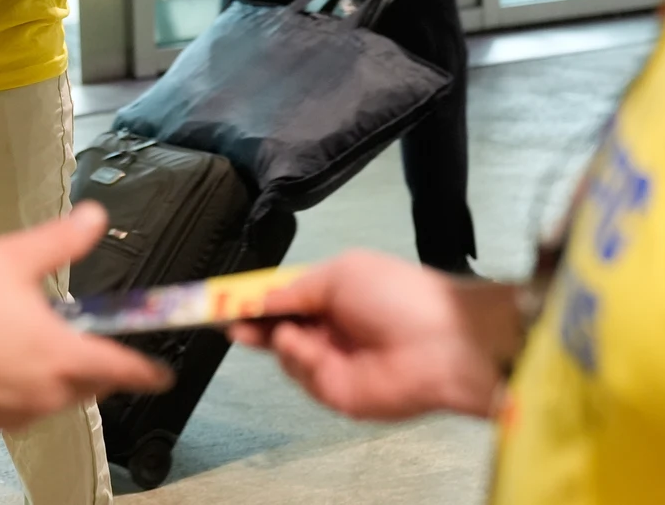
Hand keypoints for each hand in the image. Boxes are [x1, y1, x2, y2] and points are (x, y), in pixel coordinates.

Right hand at [0, 202, 173, 432]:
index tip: (160, 375)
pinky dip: (21, 391)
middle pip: (90, 386)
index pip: (122, 370)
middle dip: (95, 368)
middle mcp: (47, 393)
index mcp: (62, 356)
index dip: (146, 372)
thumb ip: (60, 241)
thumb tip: (94, 218)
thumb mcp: (12, 259)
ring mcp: (18, 413)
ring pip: (56, 400)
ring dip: (56, 378)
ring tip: (32, 347)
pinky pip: (21, 410)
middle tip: (83, 343)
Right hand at [227, 251, 510, 420]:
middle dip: (249, 322)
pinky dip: (299, 358)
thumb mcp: (339, 273)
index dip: (255, 298)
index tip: (223, 298)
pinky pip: (301, 373)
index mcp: (333, 296)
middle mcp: (330, 329)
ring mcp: (332, 361)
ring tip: (289, 330)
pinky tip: (308, 347)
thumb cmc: (397, 295)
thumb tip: (260, 297)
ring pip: (284, 353)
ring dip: (280, 338)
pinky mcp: (336, 391)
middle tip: (223, 318)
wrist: (441, 343)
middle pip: (276, 328)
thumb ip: (294, 288)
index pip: (284, 298)